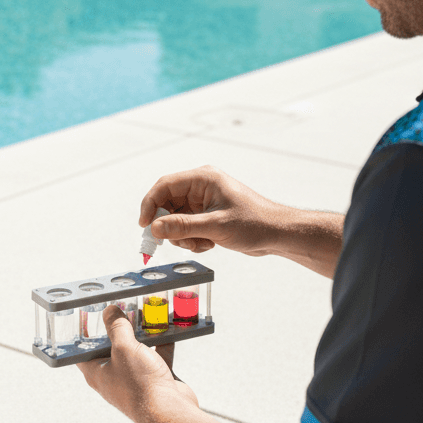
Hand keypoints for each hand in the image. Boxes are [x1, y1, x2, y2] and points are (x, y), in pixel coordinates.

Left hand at [77, 307, 197, 422]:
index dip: (83, 333)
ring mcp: (134, 378)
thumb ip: (116, 327)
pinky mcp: (154, 379)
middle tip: (122, 308)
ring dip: (141, 333)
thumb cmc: (140, 384)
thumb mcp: (124, 347)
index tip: (87, 316)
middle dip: (118, 327)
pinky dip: (162, 342)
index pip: (82, 351)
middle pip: (112, 347)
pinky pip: (156, 355)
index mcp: (97, 372)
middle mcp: (113, 376)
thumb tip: (109, 310)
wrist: (170, 412)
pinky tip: (167, 326)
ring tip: (144, 312)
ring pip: (136, 350)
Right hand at [139, 166, 285, 256]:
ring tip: (201, 243)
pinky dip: (192, 239)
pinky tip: (209, 244)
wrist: (277, 233)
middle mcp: (201, 187)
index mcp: (203, 178)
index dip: (150, 204)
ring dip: (182, 236)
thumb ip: (183, 227)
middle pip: (167, 204)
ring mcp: (204, 202)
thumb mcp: (216, 226)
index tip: (144, 226)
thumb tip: (154, 228)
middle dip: (169, 225)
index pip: (164, 186)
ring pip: (175, 219)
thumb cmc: (255, 223)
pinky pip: (186, 227)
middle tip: (173, 241)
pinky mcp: (207, 216)